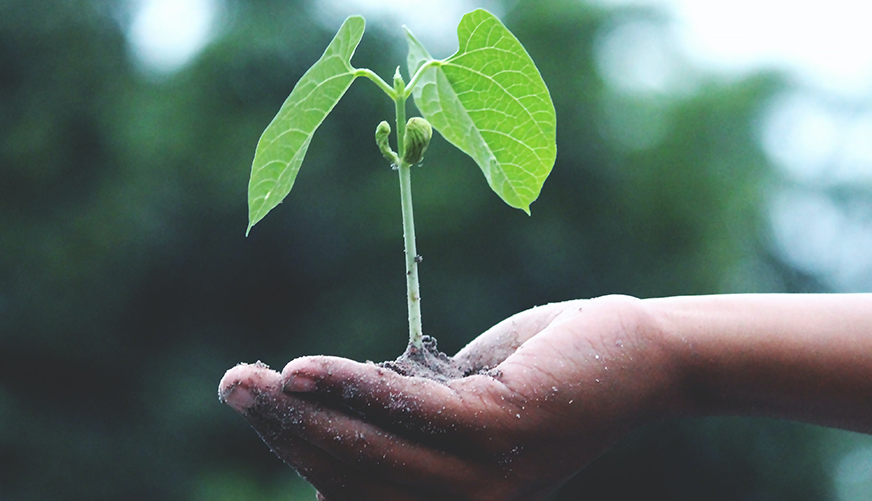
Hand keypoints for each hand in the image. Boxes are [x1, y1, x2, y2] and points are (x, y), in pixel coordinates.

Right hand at [218, 295, 688, 500]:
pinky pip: (409, 413)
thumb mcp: (462, 400)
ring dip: (301, 412)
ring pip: (370, 451)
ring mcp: (486, 475)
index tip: (254, 404)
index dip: (297, 449)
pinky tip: (304, 368)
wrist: (639, 356)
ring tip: (249, 379)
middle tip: (232, 384)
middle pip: (351, 475)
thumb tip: (331, 408)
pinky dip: (351, 389)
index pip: (354, 489)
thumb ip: (405, 416)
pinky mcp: (502, 429)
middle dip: (284, 430)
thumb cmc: (546, 372)